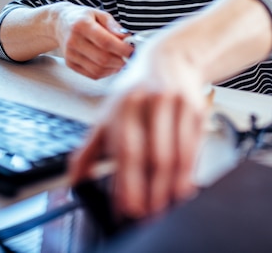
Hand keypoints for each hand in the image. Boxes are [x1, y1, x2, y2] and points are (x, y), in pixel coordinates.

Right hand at [55, 4, 132, 78]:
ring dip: (114, 68)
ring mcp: (70, 54)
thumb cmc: (82, 17)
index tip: (132, 49)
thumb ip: (113, 25)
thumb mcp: (98, 14)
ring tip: (121, 61)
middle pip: (102, 58)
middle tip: (129, 57)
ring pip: (97, 70)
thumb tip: (126, 37)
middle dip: (120, 60)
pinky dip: (105, 73)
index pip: (105, 41)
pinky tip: (111, 66)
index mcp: (82, 25)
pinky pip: (91, 75)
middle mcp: (73, 41)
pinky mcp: (70, 64)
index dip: (122, 48)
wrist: (59, 23)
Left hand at [69, 43, 207, 218]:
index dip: (128, 181)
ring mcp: (176, 104)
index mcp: (124, 106)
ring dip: (174, 185)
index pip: (127, 149)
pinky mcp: (196, 108)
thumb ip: (89, 148)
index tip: (127, 207)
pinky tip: (184, 186)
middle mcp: (150, 102)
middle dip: (154, 190)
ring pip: (178, 153)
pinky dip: (190, 170)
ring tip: (168, 205)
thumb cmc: (136, 90)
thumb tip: (75, 180)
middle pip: (156, 154)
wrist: (168, 58)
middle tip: (150, 214)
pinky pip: (195, 146)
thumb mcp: (108, 113)